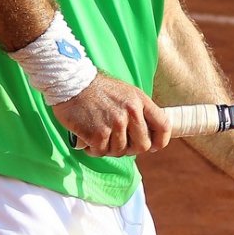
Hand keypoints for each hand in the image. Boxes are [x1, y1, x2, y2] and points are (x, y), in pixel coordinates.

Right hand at [52, 73, 170, 157]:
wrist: (70, 82)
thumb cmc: (96, 89)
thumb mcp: (125, 93)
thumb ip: (137, 110)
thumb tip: (147, 134)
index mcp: (140, 101)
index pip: (163, 126)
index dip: (160, 141)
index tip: (152, 146)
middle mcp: (130, 112)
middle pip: (142, 146)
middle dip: (130, 149)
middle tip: (117, 142)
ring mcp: (115, 123)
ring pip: (119, 151)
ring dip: (108, 148)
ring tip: (98, 135)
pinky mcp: (98, 133)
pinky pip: (101, 152)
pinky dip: (93, 149)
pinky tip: (88, 138)